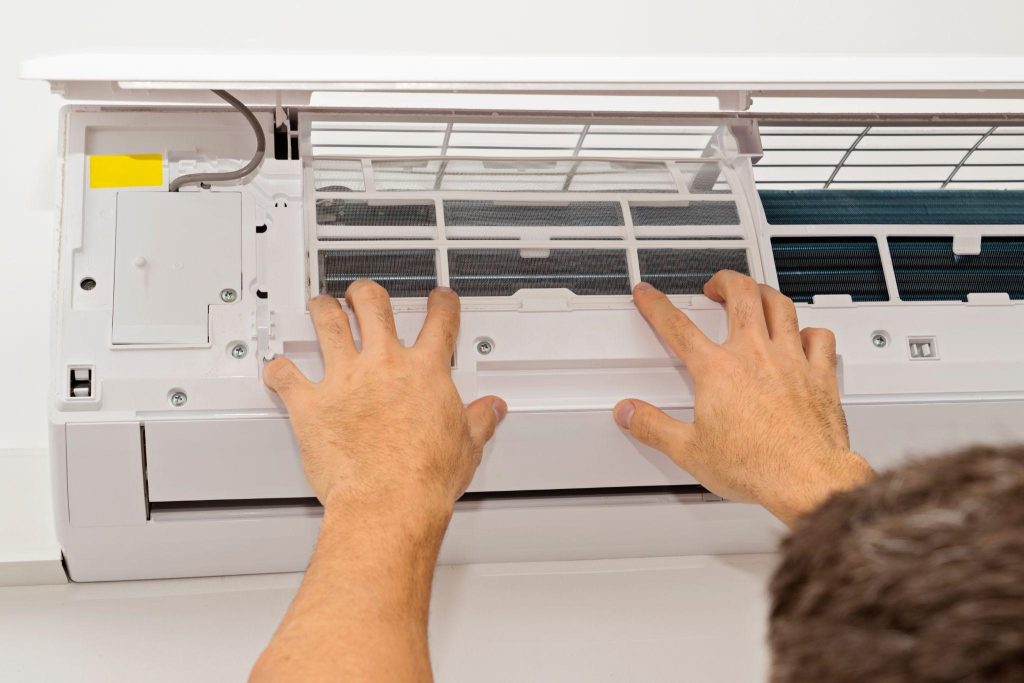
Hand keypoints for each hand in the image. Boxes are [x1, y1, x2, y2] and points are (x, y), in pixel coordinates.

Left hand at [263, 282, 506, 515]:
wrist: (390, 501)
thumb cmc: (424, 478)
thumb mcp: (467, 446)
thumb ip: (480, 420)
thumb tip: (492, 410)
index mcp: (424, 372)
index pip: (439, 322)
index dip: (441, 304)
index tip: (438, 300)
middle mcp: (383, 365)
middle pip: (372, 305)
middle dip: (366, 294)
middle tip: (363, 295)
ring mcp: (344, 380)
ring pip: (327, 323)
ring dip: (323, 310)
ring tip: (321, 307)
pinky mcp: (311, 404)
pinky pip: (285, 376)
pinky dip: (278, 370)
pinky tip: (277, 368)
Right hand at [614, 272, 873, 525]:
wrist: (806, 478)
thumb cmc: (756, 465)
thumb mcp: (689, 450)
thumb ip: (653, 426)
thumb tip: (629, 413)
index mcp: (717, 370)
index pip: (678, 326)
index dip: (657, 305)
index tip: (649, 295)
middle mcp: (755, 355)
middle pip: (741, 294)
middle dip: (724, 281)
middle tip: (715, 286)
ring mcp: (791, 360)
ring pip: (780, 305)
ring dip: (764, 293)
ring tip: (755, 294)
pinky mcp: (820, 375)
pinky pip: (820, 337)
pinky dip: (810, 331)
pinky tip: (804, 335)